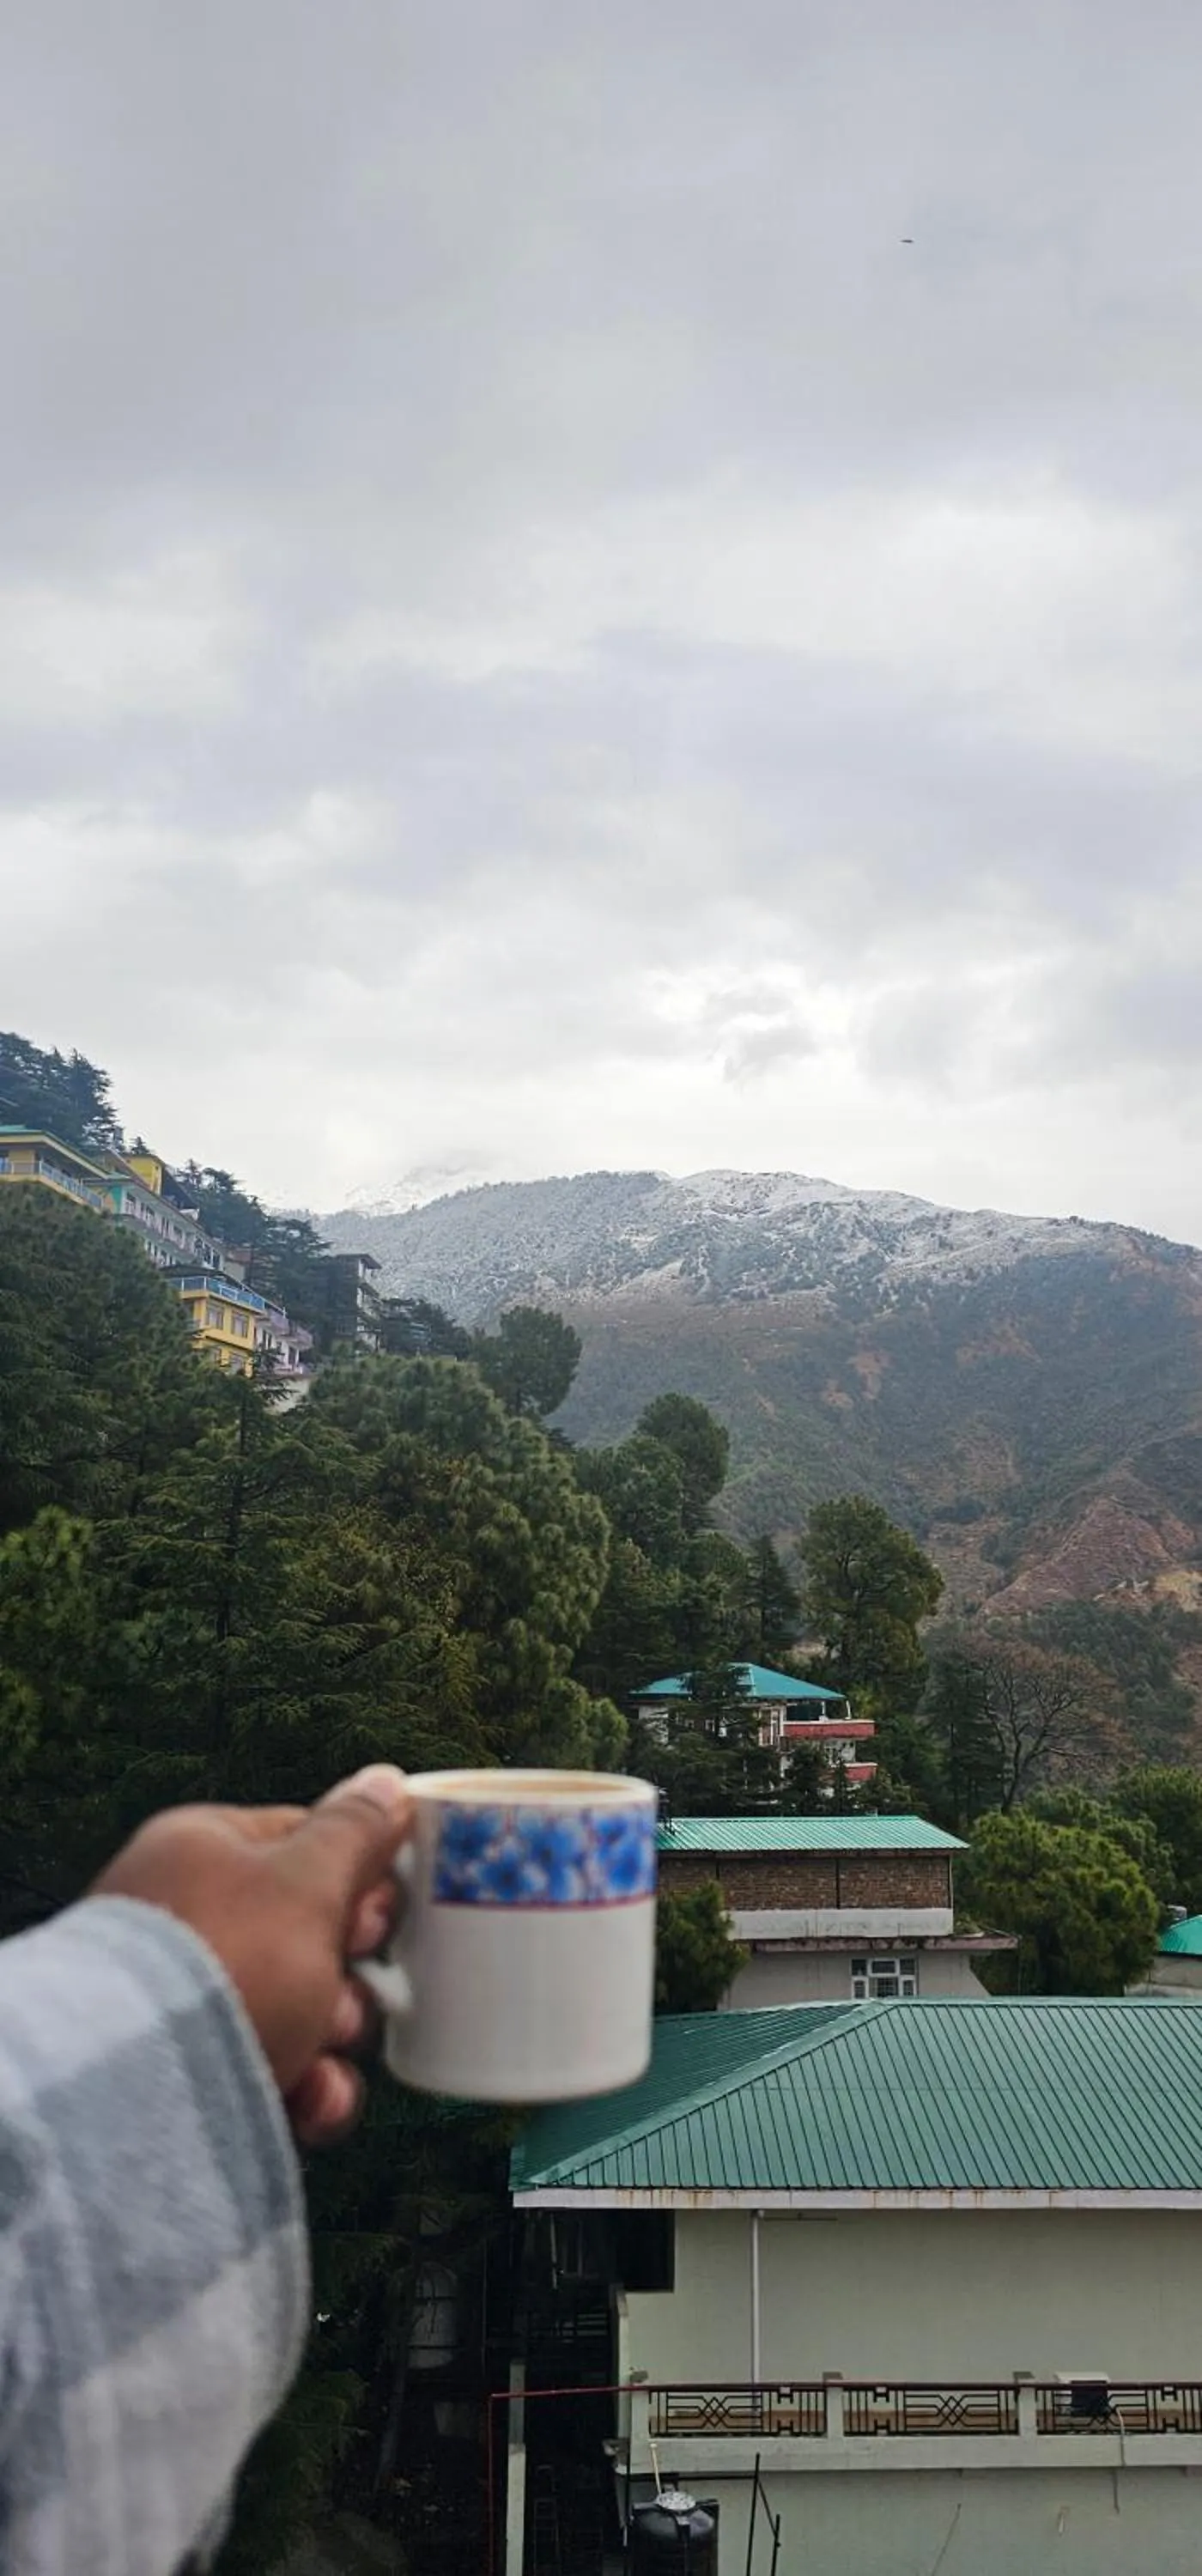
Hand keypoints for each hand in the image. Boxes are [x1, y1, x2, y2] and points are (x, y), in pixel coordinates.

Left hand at [90, 1764, 410, 2146]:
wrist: (133, 2089)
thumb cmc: (227, 1960)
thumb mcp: (307, 1881)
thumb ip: (354, 1832)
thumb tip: (387, 1780)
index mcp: (203, 1852)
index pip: (301, 1842)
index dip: (358, 1876)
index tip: (383, 1911)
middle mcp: (188, 1923)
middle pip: (307, 1935)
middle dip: (349, 1970)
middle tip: (352, 1978)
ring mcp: (185, 2003)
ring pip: (299, 2012)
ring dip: (333, 2035)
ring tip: (323, 2051)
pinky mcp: (192, 2076)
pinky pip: (273, 2072)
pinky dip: (305, 2088)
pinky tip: (311, 2099)